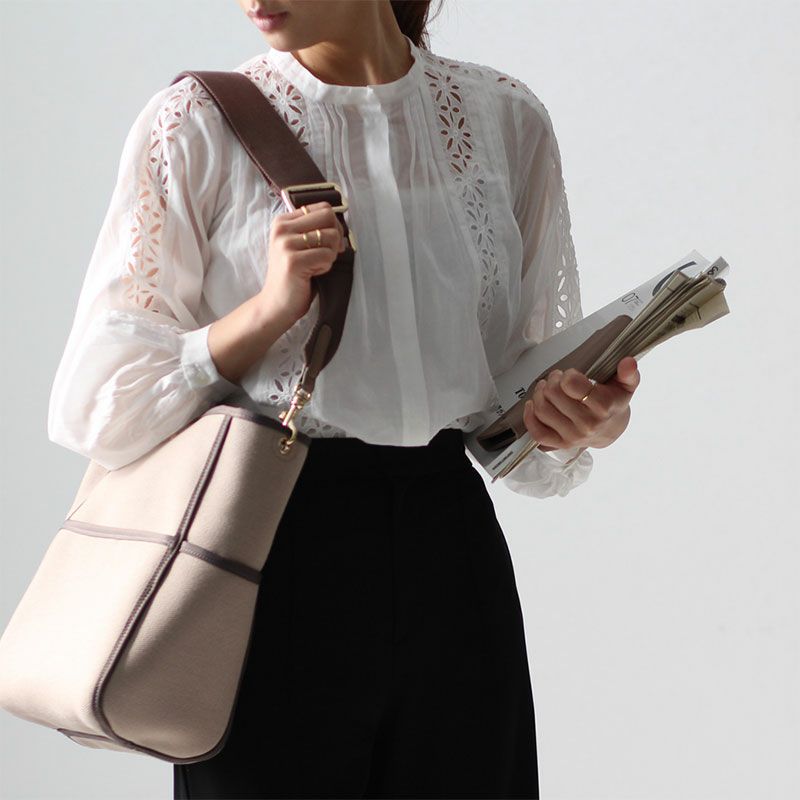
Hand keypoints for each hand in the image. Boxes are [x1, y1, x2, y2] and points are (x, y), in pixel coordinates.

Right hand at [257, 200, 346, 327]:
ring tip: (316, 266)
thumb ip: (314, 229)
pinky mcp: (293, 261)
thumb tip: (341, 223)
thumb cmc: (294, 276)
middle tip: (328, 254)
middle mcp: (282, 229)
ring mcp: (286, 244)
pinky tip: (312, 274)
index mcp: (283, 221)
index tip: (330, 242)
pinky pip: (327, 256)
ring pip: (331, 236)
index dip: (334, 225)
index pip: (322, 208)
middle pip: (328, 216)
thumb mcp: (299, 245)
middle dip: (336, 237)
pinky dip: (326, 267)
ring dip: (330, 255)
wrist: (276, 304)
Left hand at [522, 356, 640, 450]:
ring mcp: (572, 436)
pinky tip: (532, 405)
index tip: (570, 374)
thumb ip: (628, 373)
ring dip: (539, 394)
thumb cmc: (614, 403)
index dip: (566, 375)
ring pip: (542, 410)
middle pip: (553, 395)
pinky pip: (538, 433)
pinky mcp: (560, 444)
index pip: (572, 385)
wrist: (610, 430)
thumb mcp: (625, 385)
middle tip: (555, 378)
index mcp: (603, 406)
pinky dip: (530, 417)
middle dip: (551, 381)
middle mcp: (587, 424)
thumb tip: (628, 362)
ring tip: (545, 388)